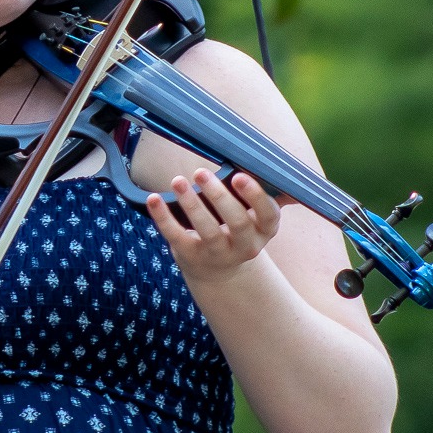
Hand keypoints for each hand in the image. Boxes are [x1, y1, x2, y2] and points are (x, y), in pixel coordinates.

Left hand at [147, 170, 282, 283]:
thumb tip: (279, 163)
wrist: (219, 269)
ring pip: (207, 231)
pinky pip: (177, 236)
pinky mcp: (193, 256)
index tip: (238, 176)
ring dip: (191, 204)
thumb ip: (265, 193)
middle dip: (219, 196)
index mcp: (264, 229)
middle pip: (237, 222)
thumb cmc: (238, 227)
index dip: (255, 196)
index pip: (267, 214)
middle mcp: (246, 245)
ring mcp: (219, 254)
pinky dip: (164, 217)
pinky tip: (154, 199)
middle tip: (200, 171)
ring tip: (178, 181)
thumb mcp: (255, 215)